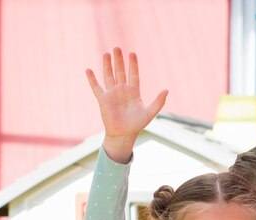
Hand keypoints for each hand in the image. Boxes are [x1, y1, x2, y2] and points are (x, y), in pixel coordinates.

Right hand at [86, 47, 167, 162]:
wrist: (124, 135)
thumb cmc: (137, 125)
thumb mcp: (150, 113)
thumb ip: (158, 102)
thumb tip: (167, 90)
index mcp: (134, 92)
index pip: (133, 75)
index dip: (133, 65)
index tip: (132, 54)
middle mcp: (122, 91)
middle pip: (120, 72)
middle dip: (119, 61)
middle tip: (117, 48)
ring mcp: (112, 94)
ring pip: (108, 76)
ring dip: (107, 65)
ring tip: (106, 54)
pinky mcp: (103, 100)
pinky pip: (96, 87)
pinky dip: (92, 79)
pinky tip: (88, 70)